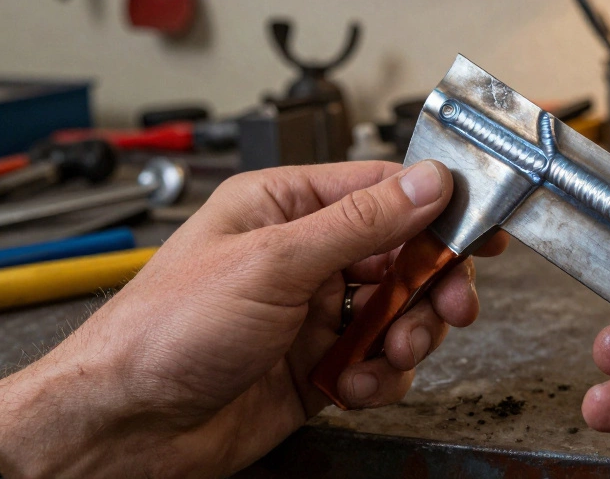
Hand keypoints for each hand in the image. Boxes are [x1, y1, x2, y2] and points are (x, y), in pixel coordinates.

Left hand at [0, 160, 504, 477]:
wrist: (126, 427)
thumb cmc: (164, 331)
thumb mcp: (273, 262)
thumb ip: (359, 223)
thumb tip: (424, 183)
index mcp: (284, 206)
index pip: (382, 190)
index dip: (438, 207)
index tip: (482, 226)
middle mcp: (303, 255)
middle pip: (403, 255)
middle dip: (432, 283)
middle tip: (452, 304)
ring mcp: (312, 312)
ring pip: (399, 313)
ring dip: (406, 337)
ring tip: (387, 354)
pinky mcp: (318, 366)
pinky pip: (379, 363)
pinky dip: (379, 378)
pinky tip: (351, 386)